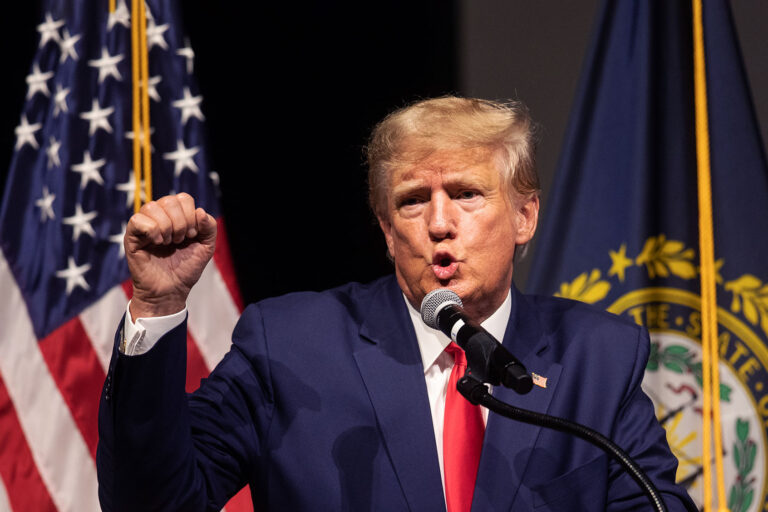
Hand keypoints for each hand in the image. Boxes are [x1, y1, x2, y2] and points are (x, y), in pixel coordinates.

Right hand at [124, 193, 216, 319]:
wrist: (171, 291)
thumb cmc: (186, 269)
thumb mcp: (206, 247)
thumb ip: (209, 227)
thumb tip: (200, 211)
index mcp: (176, 216)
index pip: (183, 198)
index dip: (191, 215)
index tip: (192, 236)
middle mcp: (159, 217)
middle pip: (169, 200)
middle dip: (181, 222)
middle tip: (180, 240)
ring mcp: (145, 225)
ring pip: (152, 207)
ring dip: (167, 227)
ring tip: (168, 243)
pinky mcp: (132, 236)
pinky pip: (137, 219)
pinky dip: (153, 230)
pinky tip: (158, 243)